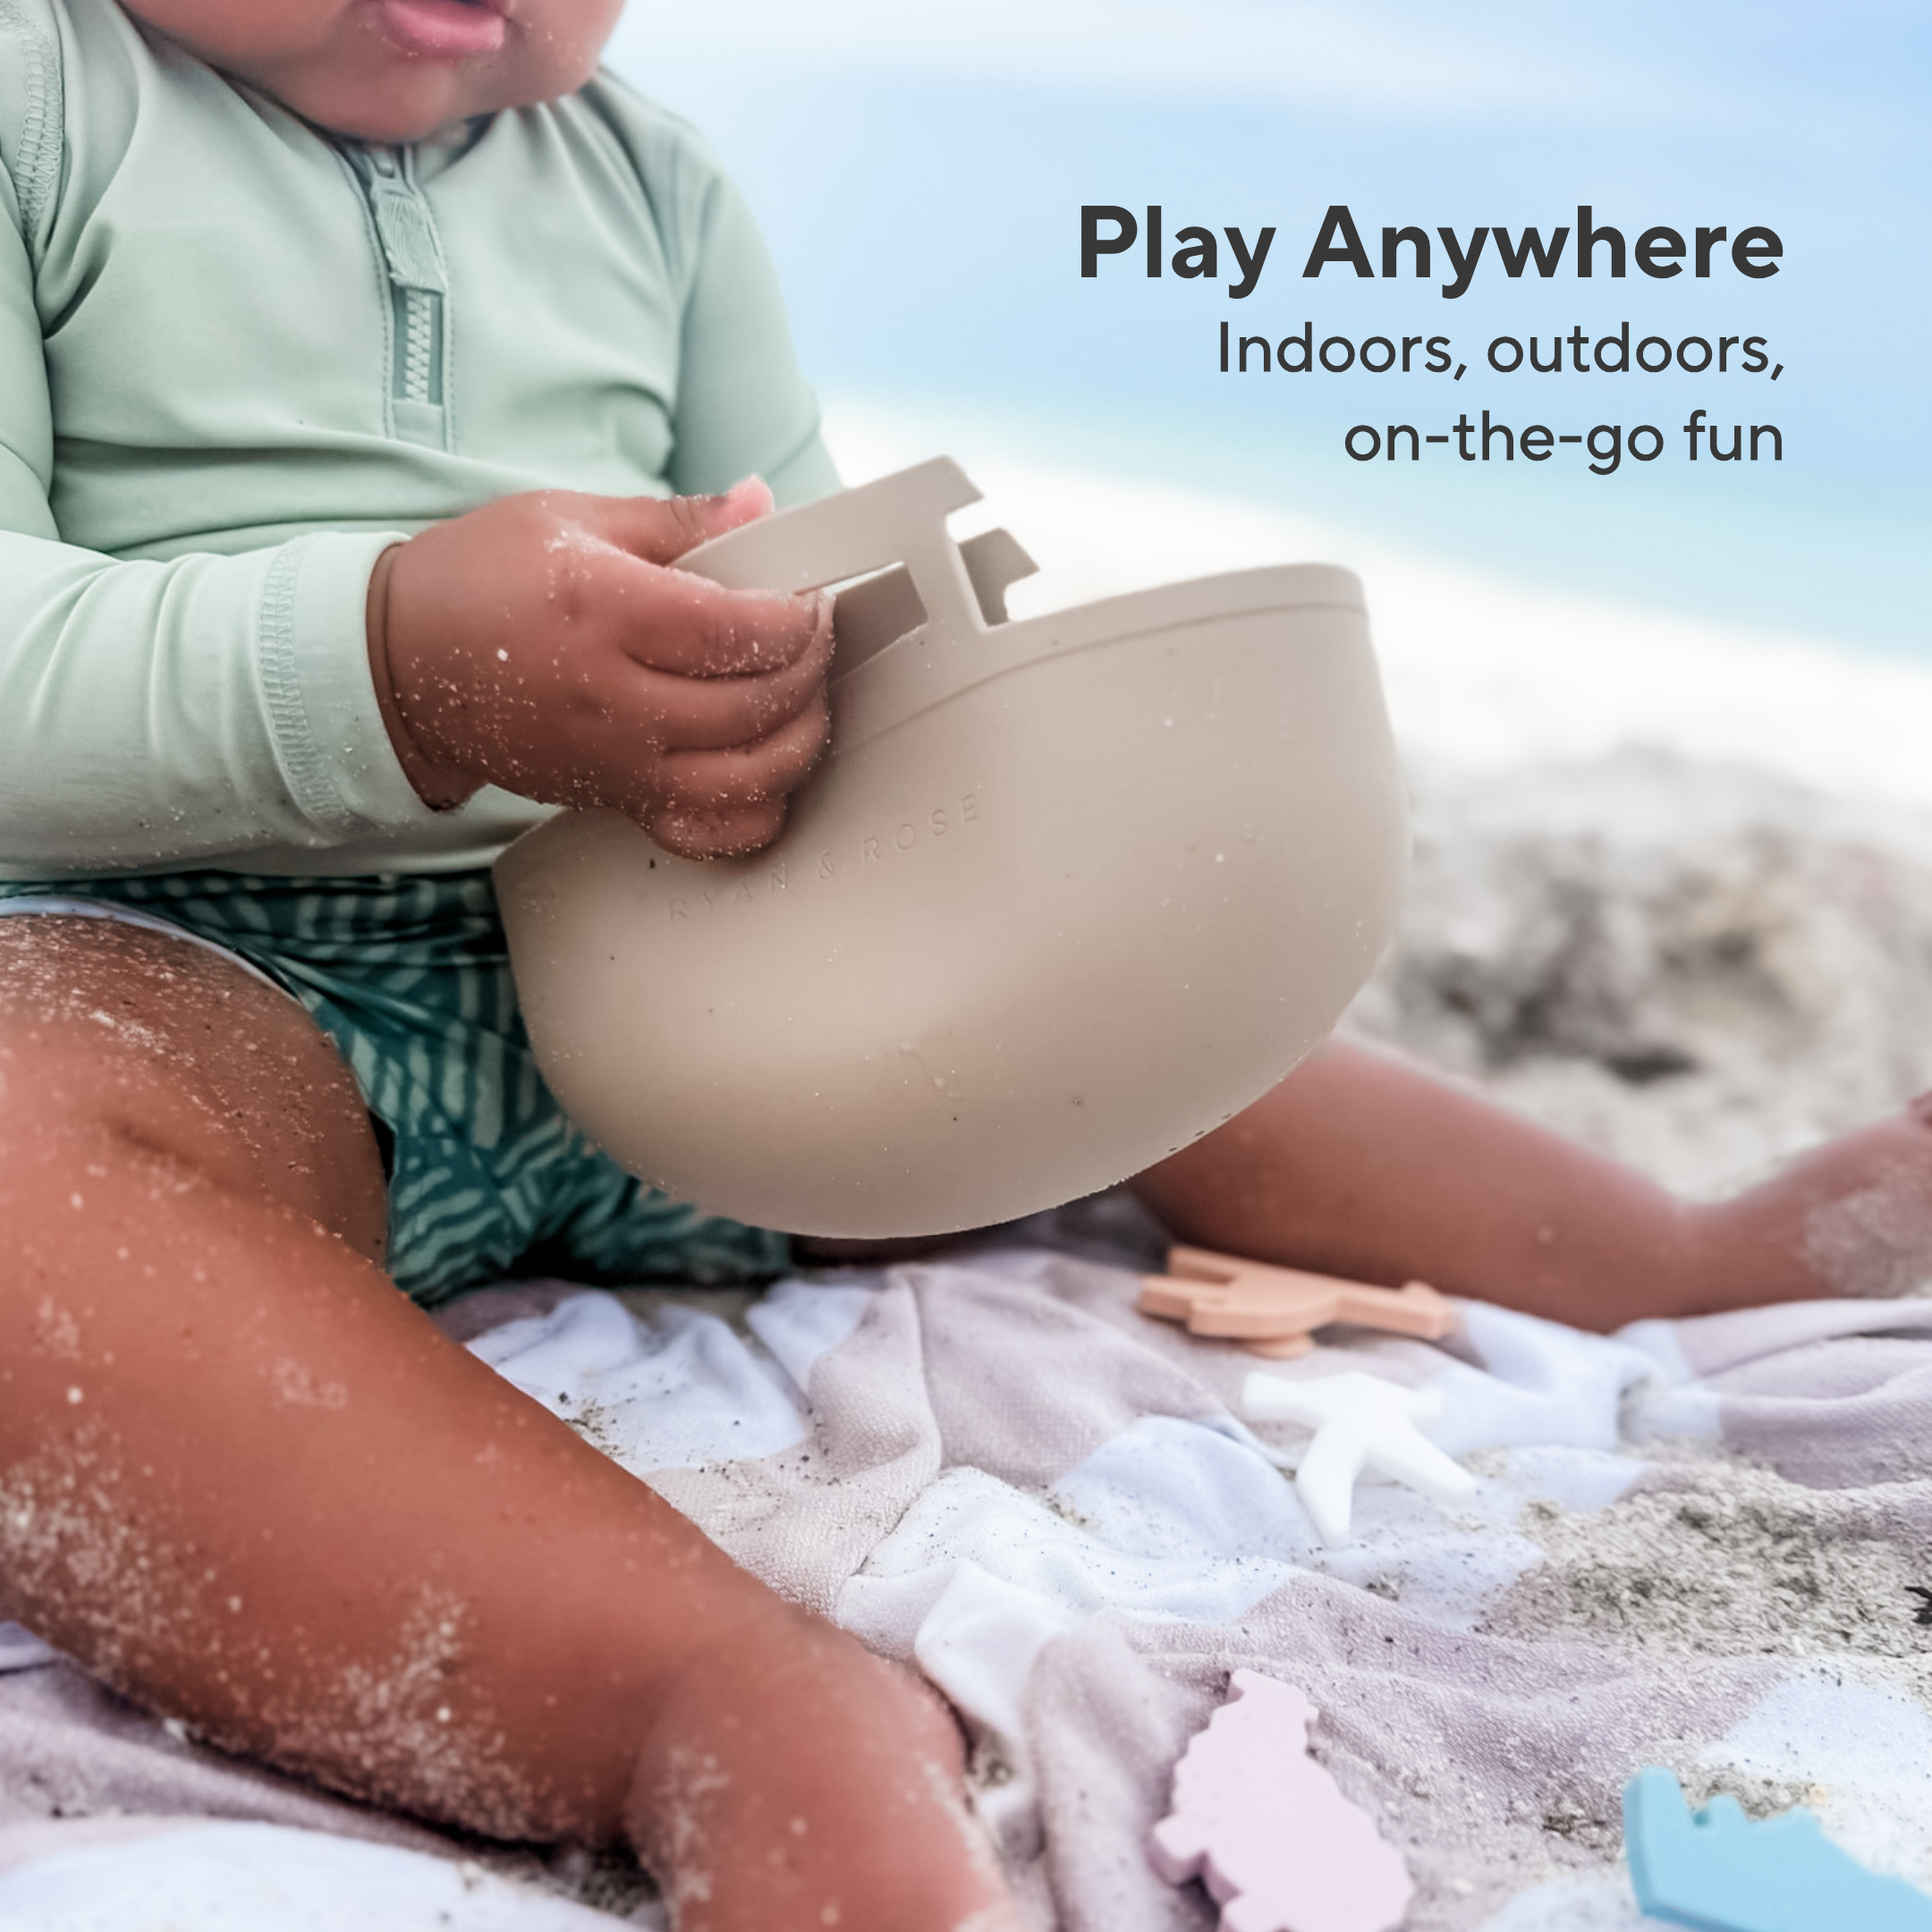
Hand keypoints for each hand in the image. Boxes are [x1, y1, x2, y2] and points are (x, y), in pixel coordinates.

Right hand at [366, 481, 832, 857]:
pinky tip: (765, 774)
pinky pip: (706, 833)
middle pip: (755, 706)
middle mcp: (614, 698)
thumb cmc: (478, 580)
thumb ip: (679, 519)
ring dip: (799, 743)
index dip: (797, 621)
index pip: (738, 632)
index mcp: (606, 612)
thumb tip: (760, 501)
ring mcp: (616, 762)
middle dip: (808, 672)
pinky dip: (753, 815)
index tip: (810, 603)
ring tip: (805, 702)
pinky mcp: (613, 800)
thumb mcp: (572, 517)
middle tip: (814, 642)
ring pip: (746, 779)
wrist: (399, 664)